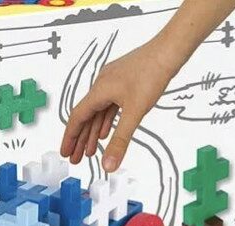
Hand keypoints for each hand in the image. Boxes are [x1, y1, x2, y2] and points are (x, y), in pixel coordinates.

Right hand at [60, 39, 178, 172]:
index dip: (70, 138)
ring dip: (92, 132)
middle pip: (85, 117)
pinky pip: (108, 106)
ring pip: (97, 113)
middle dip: (80, 140)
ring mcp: (112, 83)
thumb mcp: (135, 113)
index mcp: (99, 91)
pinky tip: (105, 132)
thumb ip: (120, 140)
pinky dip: (104, 121)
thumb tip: (108, 164)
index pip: (77, 118)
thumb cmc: (152, 74)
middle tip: (76, 158)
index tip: (65, 153)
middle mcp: (101, 86)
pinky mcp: (123, 83)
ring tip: (90, 151)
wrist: (169, 51)